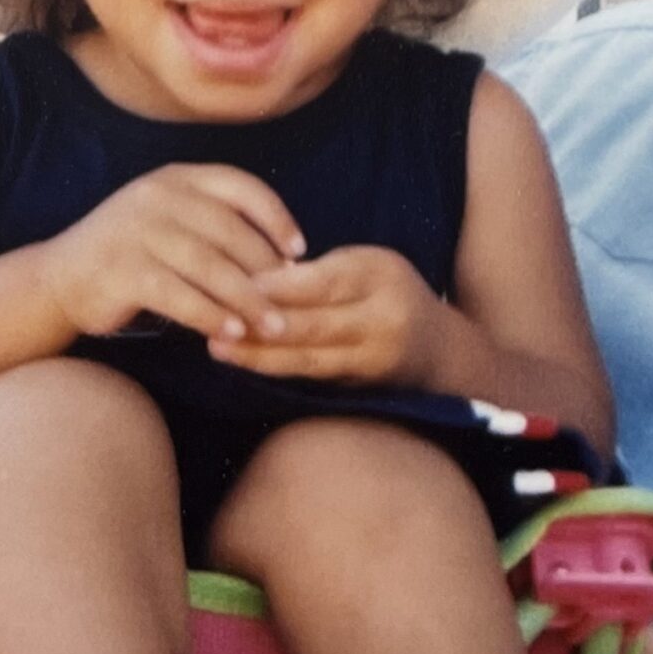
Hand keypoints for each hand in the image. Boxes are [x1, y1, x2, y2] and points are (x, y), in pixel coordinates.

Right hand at [41, 166, 305, 345]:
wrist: (58, 279)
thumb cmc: (131, 255)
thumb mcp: (171, 223)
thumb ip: (216, 229)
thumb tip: (285, 262)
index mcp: (177, 178)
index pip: (240, 186)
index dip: (276, 217)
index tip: (299, 251)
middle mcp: (157, 196)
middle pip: (230, 231)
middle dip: (267, 271)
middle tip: (293, 304)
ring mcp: (136, 231)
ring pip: (209, 265)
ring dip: (246, 299)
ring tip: (272, 326)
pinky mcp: (121, 270)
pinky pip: (178, 295)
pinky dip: (210, 315)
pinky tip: (231, 333)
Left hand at [207, 245, 446, 385]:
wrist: (437, 350)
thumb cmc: (390, 292)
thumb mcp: (367, 264)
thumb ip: (321, 271)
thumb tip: (258, 280)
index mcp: (381, 278)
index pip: (326, 281)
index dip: (280, 285)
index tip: (238, 283)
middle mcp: (382, 322)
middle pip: (315, 326)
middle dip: (260, 326)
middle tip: (215, 322)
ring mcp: (372, 361)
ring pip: (309, 360)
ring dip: (259, 357)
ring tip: (218, 350)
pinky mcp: (360, 389)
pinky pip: (312, 378)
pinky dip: (276, 371)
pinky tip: (243, 366)